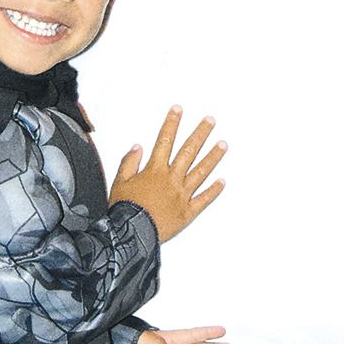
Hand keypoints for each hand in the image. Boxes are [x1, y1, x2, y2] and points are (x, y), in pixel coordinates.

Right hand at [109, 108, 227, 240]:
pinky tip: (222, 181)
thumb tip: (138, 147)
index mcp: (154, 170)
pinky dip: (213, 190)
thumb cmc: (125, 209)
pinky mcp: (187, 212)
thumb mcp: (120, 182)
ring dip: (213, 156)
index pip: (165, 141)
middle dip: (200, 133)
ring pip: (201, 172)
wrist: (131, 233)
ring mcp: (182, 195)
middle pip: (188, 151)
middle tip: (210, 120)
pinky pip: (204, 199)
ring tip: (223, 144)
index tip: (178, 110)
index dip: (172, 123)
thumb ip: (129, 163)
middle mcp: (171, 179)